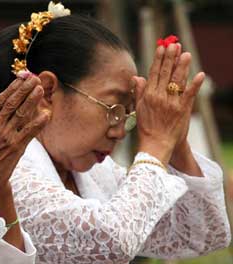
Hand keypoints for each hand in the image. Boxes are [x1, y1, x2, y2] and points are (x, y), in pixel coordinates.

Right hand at [0, 75, 50, 186]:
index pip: (0, 100)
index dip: (12, 88)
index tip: (21, 78)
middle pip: (13, 104)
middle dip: (24, 90)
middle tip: (34, 78)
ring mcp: (7, 136)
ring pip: (22, 114)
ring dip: (32, 101)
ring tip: (40, 89)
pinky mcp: (16, 147)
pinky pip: (29, 132)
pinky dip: (38, 123)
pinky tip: (46, 114)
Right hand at [133, 44, 204, 164]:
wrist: (156, 144)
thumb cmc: (146, 128)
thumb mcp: (139, 109)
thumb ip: (139, 92)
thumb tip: (137, 77)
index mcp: (148, 96)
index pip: (154, 74)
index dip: (158, 60)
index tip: (161, 48)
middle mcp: (159, 97)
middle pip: (165, 74)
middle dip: (170, 58)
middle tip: (174, 45)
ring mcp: (172, 103)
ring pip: (177, 81)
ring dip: (182, 66)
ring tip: (186, 53)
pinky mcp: (182, 110)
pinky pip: (189, 94)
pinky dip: (195, 84)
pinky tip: (200, 74)